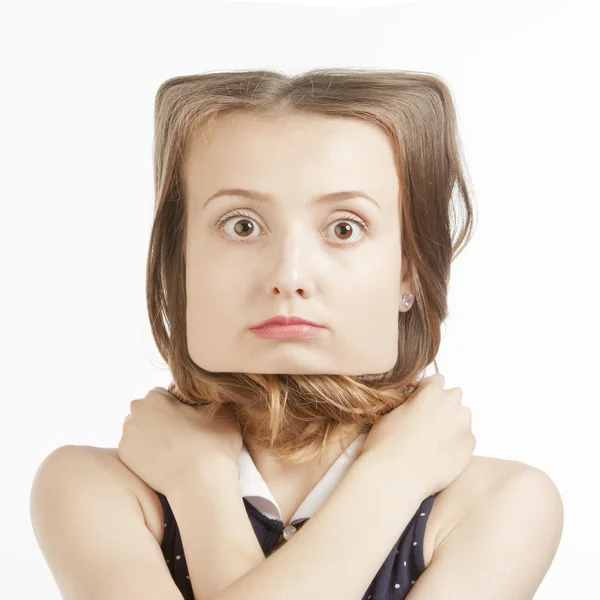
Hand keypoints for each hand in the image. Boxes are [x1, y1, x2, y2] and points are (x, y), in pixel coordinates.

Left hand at [118, 384, 242, 494]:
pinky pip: (136, 449)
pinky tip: (164, 460)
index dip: (179, 406)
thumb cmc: (212, 445)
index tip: (190, 420)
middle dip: (162, 418)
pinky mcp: (125, 458)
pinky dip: (147, 452)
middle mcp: (135, 413)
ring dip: (153, 435)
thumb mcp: (221, 411)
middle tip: (182, 435)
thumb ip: (208, 399)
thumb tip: (207, 398)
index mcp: (155, 397)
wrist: (199, 484)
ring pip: (141, 429)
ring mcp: (127, 437)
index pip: (165, 395)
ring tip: (174, 450)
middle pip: (149, 411)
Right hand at [359, 373, 475, 496]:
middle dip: (441, 408)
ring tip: (431, 443)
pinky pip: (464, 440)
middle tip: (425, 425)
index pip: (437, 381)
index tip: (420, 403)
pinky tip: (437, 455)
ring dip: (450, 425)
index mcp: (431, 390)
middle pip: (452, 398)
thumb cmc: (387, 443)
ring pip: (460, 419)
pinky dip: (455, 445)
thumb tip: (415, 404)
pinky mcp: (469, 446)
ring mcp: (463, 424)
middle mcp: (452, 403)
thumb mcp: (391, 412)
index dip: (427, 392)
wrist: (396, 474)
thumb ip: (411, 403)